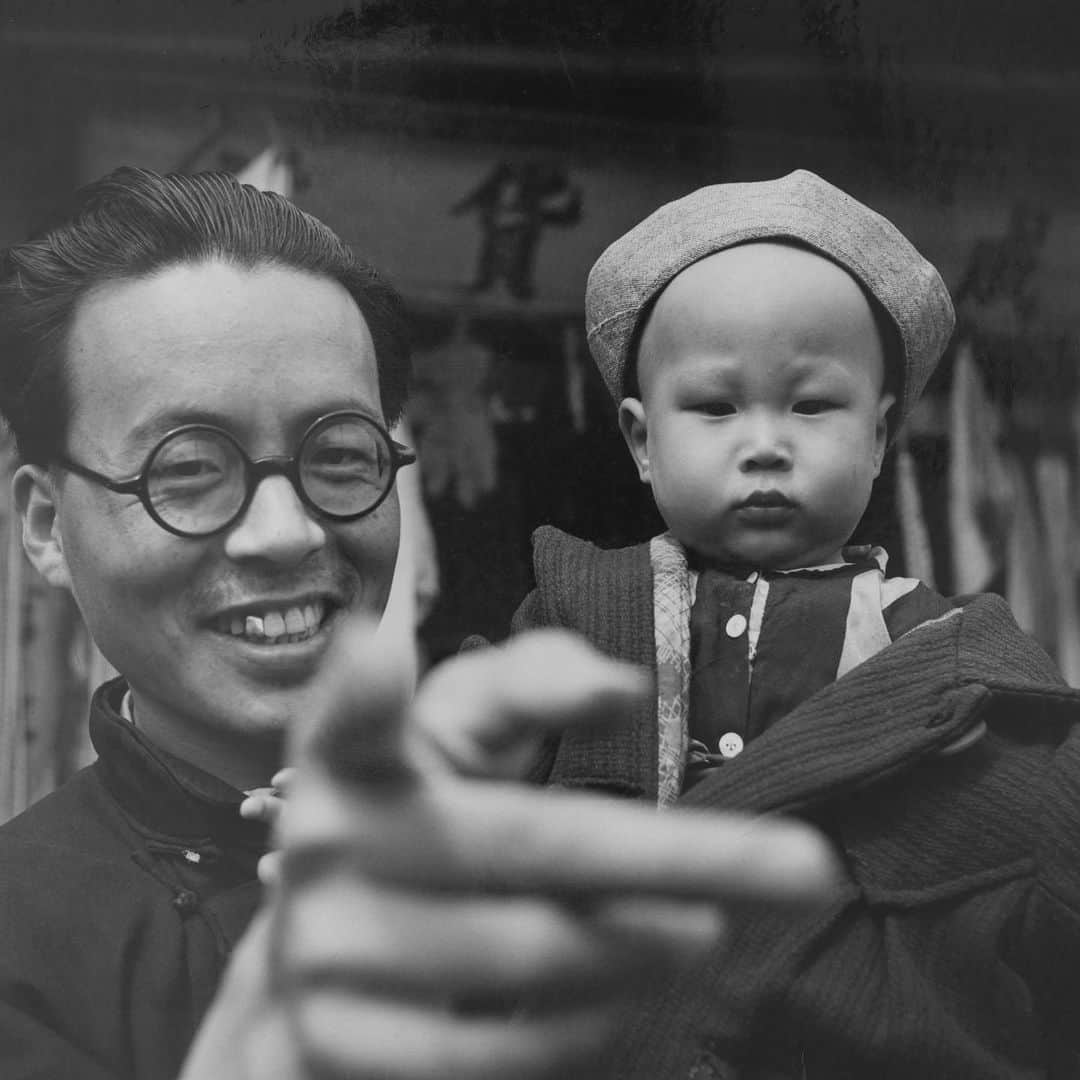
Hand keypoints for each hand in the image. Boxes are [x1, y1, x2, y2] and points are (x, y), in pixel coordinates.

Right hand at [184, 619, 840, 1079]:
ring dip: (646, 950)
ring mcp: (322, 955)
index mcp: (356, 753)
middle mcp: (322, 845)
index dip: (361, 688)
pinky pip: (493, 1057)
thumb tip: (622, 686)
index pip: (350, 715)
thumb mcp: (472, 734)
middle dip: (682, 859)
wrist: (333, 953)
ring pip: (530, 960)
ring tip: (714, 934)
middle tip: (806, 870)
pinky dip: (586, 1030)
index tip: (379, 652)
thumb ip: (534, 683)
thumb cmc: (430, 816)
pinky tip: (633, 997)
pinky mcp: (331, 1050)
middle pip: (530, 844)